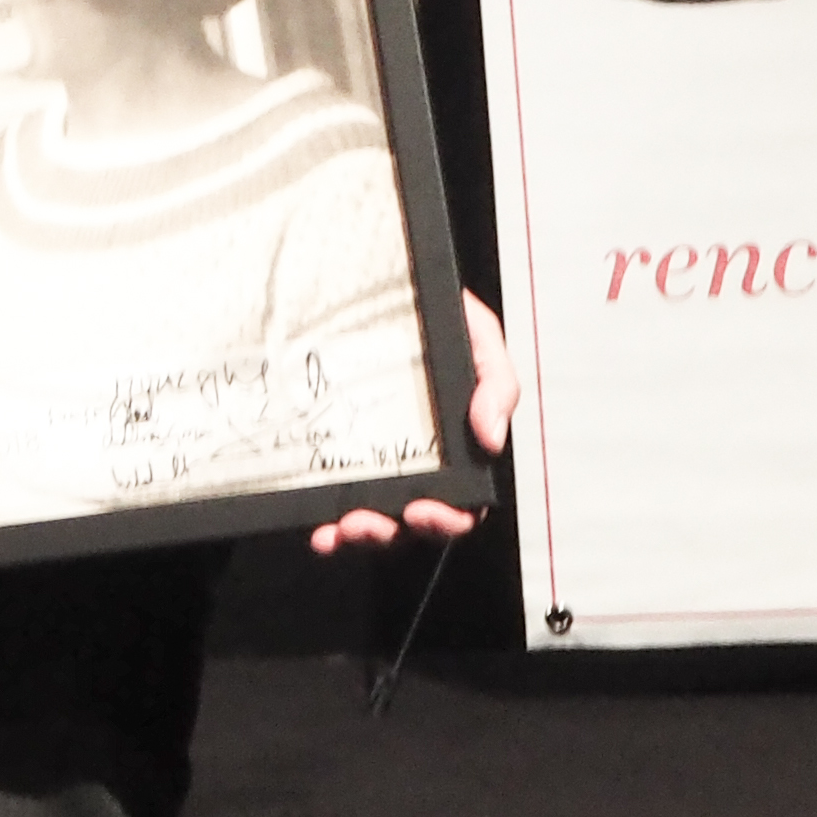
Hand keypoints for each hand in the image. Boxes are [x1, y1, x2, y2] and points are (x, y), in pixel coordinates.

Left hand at [311, 289, 518, 554]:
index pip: (460, 501)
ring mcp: (374, 459)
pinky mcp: (336, 451)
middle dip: (389, 533)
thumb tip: (491, 439)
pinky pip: (332, 498)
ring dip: (360, 534)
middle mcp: (416, 461)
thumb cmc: (435, 314)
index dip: (446, 520)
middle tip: (367, 522)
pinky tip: (319, 528)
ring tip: (341, 528)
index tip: (420, 510)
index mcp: (455, 444)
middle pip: (411, 522)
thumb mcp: (479, 335)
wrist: (384, 281)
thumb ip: (496, 383)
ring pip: (373, 520)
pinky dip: (328, 523)